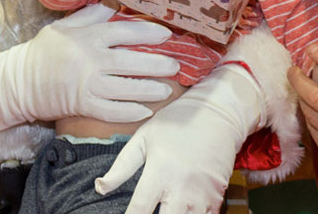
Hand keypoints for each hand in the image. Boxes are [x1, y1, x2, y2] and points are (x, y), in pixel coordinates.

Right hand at [0, 3, 179, 137]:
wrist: (18, 82)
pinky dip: (130, 112)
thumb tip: (114, 0)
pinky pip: (111, 111)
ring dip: (149, 89)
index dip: (149, 31)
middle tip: (175, 65)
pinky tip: (146, 111)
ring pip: (126, 88)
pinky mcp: (82, 106)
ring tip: (166, 89)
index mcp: (88, 37)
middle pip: (131, 61)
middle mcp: (90, 60)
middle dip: (157, 64)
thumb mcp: (64, 25)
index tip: (166, 34)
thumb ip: (91, 14)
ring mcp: (87, 85)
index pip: (124, 31)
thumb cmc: (44, 50)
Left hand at [95, 65, 263, 213]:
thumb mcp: (144, 138)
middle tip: (148, 212)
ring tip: (166, 208)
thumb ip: (121, 166)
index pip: (139, 210)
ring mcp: (203, 194)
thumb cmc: (176, 124)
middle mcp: (182, 187)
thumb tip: (100, 187)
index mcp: (160, 171)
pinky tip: (183, 210)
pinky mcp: (218, 196)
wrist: (217, 113)